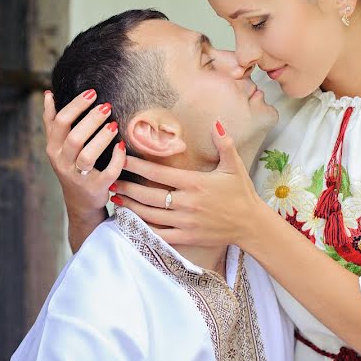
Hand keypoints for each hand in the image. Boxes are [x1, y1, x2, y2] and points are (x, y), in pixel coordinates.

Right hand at [43, 89, 125, 219]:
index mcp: (53, 148)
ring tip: (114, 125)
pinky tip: (121, 146)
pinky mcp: (95, 188)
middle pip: (74, 138)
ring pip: (88, 156)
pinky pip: (108, 172)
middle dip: (91, 120)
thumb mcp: (58, 146)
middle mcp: (62, 163)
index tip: (92, 92)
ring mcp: (78, 177)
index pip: (60, 122)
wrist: (80, 201)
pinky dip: (116, 159)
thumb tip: (49, 94)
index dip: (76, 105)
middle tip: (107, 106)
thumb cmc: (71, 166)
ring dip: (102, 138)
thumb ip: (52, 121)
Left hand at [111, 121, 264, 246]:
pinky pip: (159, 234)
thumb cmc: (241, 193)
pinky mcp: (186, 237)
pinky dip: (142, 228)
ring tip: (115, 197)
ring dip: (130, 206)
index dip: (137, 166)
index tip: (122, 159)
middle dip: (127, 186)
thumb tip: (216, 122)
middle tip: (110, 180)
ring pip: (149, 215)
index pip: (158, 173)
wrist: (250, 225)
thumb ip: (224, 144)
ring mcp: (185, 222)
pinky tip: (131, 221)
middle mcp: (187, 203)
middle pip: (148, 195)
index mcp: (195, 183)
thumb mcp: (234, 166)